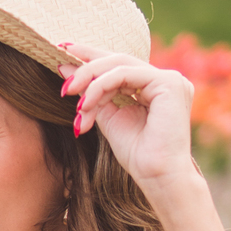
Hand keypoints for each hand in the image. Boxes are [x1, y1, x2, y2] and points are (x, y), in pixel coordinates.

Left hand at [58, 43, 195, 199]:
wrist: (158, 177)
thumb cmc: (138, 156)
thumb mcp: (108, 118)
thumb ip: (93, 94)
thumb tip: (65, 69)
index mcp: (155, 88)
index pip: (120, 66)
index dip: (92, 57)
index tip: (63, 53)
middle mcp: (165, 80)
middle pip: (118, 61)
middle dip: (86, 65)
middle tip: (60, 69)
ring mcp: (170, 80)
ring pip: (119, 65)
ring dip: (89, 79)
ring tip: (68, 92)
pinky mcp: (168, 83)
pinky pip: (125, 75)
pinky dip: (101, 86)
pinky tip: (86, 102)